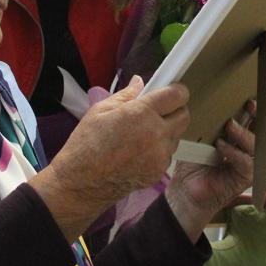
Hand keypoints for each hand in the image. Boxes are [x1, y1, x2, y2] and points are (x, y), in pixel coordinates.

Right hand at [30, 77, 189, 241]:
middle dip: (175, 109)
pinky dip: (160, 149)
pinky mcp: (159, 171)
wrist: (81, 183)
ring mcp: (160, 155)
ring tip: (143, 133)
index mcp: (142, 113)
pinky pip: (168, 153)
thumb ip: (126, 95)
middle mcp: (157, 134)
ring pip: (177, 135)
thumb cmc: (86, 144)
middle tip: (157, 110)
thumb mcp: (100, 111)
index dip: (176, 90)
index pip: (177, 95)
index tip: (170, 90)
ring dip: (167, 130)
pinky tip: (139, 150)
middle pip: (184, 115)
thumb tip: (140, 82)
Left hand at [165, 113, 255, 240]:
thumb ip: (208, 120)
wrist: (185, 190)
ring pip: (256, 144)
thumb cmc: (192, 163)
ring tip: (228, 126)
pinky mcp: (245, 178)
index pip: (253, 116)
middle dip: (260, 113)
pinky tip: (222, 147)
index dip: (264, 101)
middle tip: (250, 103)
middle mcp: (246, 147)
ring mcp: (248, 162)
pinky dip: (235, 153)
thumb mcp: (199, 136)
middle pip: (261, 127)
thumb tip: (206, 96)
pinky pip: (246, 162)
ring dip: (243, 133)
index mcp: (237, 135)